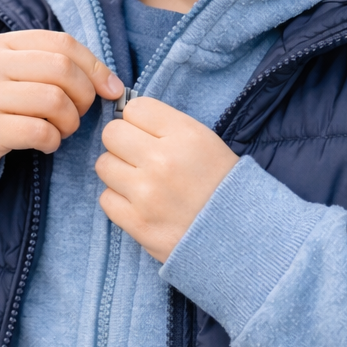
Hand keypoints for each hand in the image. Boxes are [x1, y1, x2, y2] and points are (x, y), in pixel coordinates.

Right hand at [0, 30, 123, 185]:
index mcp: (0, 45)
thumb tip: (106, 78)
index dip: (95, 66)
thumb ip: (44, 66)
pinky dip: (52, 142)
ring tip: (60, 131)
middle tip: (79, 114)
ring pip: (54, 101)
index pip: (62, 44)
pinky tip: (45, 146)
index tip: (111, 89)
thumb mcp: (4, 74)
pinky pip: (38, 132)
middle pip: (62, 70)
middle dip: (84, 96)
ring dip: (69, 122)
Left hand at [96, 97, 238, 261]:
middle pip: (112, 133)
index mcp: (185, 135)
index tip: (148, 134)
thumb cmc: (223, 187)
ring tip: (142, 183)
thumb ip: (167, 128)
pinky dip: (119, 201)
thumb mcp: (206, 143)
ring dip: (118, 173)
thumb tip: (127, 119)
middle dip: (123, 144)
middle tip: (140, 158)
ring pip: (104, 165)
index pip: (135, 108)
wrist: (242, 238)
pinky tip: (140, 205)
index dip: (139, 121)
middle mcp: (162, 160)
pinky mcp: (137, 223)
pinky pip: (106, 199)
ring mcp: (147, 193)